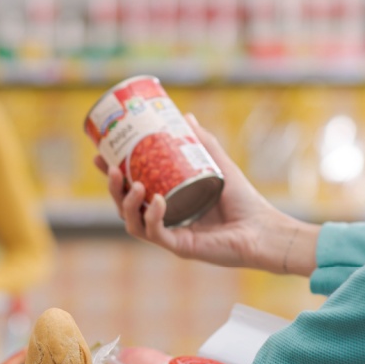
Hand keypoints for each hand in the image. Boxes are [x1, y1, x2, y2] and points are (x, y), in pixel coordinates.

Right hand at [97, 114, 319, 275]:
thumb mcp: (219, 164)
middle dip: (113, 189)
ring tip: (133, 184)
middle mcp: (164, 221)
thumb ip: (203, 142)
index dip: (113, 176)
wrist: (263, 228)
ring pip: (132, 222)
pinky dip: (152, 216)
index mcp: (167, 204)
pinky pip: (155, 233)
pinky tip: (157, 200)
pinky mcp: (179, 247)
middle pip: (125, 207)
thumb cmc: (244, 201)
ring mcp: (170, 236)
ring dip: (126, 203)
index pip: (132, 190)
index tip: (101, 157)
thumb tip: (186, 117)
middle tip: (111, 168)